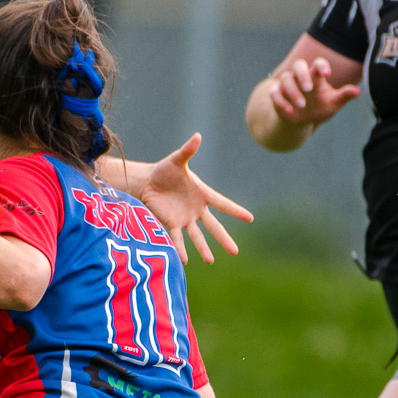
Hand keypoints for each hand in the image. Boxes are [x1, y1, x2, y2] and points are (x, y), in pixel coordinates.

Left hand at [137, 133, 253, 264]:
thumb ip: (187, 151)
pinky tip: (184, 261)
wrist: (147, 182)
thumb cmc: (164, 170)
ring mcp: (184, 218)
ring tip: (210, 261)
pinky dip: (180, 248)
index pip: (222, 204)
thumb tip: (198, 136)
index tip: (250, 218)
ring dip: (203, 249)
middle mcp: (196, 209)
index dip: (235, 211)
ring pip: (197, 236)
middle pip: (213, 226)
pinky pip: (177, 238)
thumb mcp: (176, 160)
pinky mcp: (170, 223)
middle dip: (224, 239)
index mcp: (202, 194)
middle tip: (235, 252)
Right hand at [268, 56, 358, 125]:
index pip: (318, 63)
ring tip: (302, 105)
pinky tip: (289, 110)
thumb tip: (358, 91)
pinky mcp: (276, 95)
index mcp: (315, 76)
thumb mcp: (333, 103)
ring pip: (286, 79)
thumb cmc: (319, 108)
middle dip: (303, 75)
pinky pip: (275, 93)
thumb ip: (344, 96)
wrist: (302, 121)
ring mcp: (287, 85)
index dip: (322, 66)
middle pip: (298, 65)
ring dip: (293, 92)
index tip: (327, 74)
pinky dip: (281, 101)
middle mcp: (300, 77)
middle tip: (309, 88)